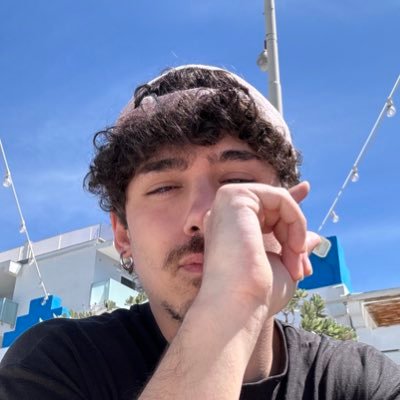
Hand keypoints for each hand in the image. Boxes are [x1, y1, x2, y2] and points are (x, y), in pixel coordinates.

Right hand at [197, 181, 318, 317]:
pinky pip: (279, 197)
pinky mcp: (234, 196)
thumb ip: (294, 245)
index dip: (287, 204)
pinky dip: (296, 220)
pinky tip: (293, 246)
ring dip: (296, 231)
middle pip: (275, 208)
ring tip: (296, 262)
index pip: (265, 208)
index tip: (306, 188)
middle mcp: (225, 214)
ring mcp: (227, 203)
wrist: (238, 302)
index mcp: (231, 229)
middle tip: (301, 268)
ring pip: (279, 201)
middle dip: (295, 234)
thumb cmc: (256, 293)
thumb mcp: (283, 266)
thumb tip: (315, 237)